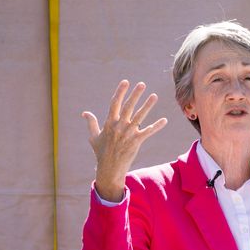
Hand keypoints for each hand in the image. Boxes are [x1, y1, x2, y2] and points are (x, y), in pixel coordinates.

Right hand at [82, 80, 166, 201]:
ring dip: (148, 105)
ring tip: (154, 96)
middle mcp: (119, 125)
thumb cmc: (101, 153)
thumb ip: (91, 123)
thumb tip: (85, 113)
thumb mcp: (94, 137)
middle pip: (129, 106)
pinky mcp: (136, 141)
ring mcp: (128, 133)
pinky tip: (164, 120)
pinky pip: (148, 131)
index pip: (115, 103)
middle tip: (142, 84)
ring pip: (140, 116)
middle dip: (135, 94)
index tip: (125, 82)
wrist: (109, 168)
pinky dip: (157, 126)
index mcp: (109, 122)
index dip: (120, 92)